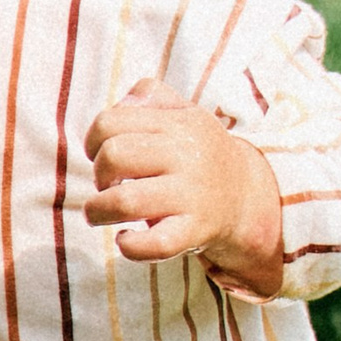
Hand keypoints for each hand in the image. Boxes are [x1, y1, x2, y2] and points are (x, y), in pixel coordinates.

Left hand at [83, 78, 284, 295]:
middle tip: (109, 184)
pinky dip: (130, 246)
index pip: (109, 122)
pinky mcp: (195, 231)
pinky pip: (155, 244)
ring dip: (98, 210)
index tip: (101, 154)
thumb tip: (125, 102)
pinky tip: (125, 238)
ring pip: (125, 201)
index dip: (93, 140)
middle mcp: (185, 157)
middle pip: (113, 156)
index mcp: (178, 124)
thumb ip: (151, 95)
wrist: (247, 196)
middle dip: (98, 174)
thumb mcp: (184, 113)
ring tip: (101, 213)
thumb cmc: (198, 153)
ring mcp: (191, 196)